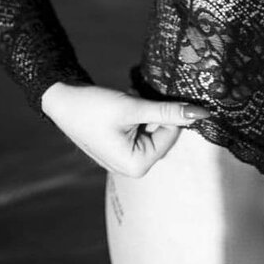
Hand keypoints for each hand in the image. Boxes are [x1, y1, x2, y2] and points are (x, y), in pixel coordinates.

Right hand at [41, 82, 211, 176]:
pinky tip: (122, 105)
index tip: (154, 95)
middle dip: (154, 113)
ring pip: (151, 130)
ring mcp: (124, 159)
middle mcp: (132, 168)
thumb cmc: (94, 106)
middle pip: (162, 134)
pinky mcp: (119, 148)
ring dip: (145, 112)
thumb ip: (167, 111)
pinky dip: (136, 115)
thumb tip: (202, 114)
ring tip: (127, 101)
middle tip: (136, 98)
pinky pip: (139, 131)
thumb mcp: (133, 107)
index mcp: (137, 165)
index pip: (171, 135)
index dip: (167, 112)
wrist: (61, 100)